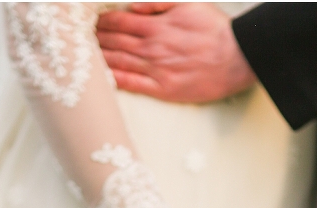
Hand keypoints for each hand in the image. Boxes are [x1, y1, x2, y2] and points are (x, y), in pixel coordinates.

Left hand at [95, 3, 256, 102]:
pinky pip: (132, 85)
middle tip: (78, 40)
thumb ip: (157, 1)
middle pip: (114, 42)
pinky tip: (100, 79)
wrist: (238, 57)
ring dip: (99, 59)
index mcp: (156, 25)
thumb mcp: (188, 3)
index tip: (88, 20)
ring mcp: (156, 70)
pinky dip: (114, 81)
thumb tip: (133, 3)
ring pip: (118, 62)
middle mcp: (152, 48)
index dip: (101, 20)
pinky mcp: (163, 89)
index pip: (118, 21)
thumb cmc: (215, 29)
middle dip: (94, 39)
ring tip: (83, 58)